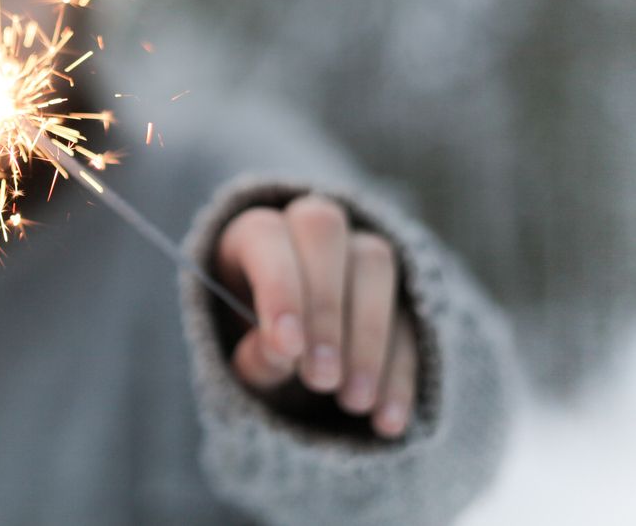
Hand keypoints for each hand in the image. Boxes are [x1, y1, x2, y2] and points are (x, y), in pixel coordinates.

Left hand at [215, 195, 416, 437]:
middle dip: (325, 307)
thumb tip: (279, 353)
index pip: (264, 235)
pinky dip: (400, 371)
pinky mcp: (400, 287)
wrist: (287, 364)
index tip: (287, 348)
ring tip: (353, 403)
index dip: (279, 288)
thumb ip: (252, 356)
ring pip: (374, 261)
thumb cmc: (250, 351)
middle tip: (322, 381)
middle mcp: (304, 229)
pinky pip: (410, 314)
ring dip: (368, 335)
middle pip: (323, 230)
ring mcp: (356, 249)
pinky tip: (386, 419)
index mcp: (250, 235)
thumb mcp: (237, 359)